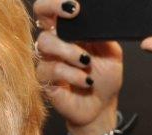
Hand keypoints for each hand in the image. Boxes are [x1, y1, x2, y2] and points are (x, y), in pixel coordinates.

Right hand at [33, 0, 124, 134]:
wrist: (102, 107)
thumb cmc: (104, 79)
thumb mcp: (111, 53)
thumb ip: (102, 35)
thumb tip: (96, 18)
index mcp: (68, 31)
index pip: (53, 8)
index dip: (56, 2)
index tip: (75, 6)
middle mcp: (54, 42)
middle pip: (40, 15)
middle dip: (54, 9)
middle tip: (73, 14)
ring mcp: (47, 60)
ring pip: (46, 43)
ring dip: (69, 50)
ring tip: (87, 63)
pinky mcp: (44, 80)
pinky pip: (52, 70)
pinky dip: (72, 75)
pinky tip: (86, 81)